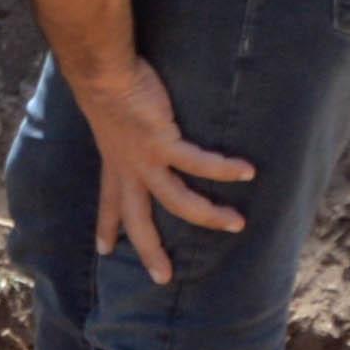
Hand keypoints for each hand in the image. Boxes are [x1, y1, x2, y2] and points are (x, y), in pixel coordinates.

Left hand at [69, 54, 251, 280]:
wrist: (103, 71)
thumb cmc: (108, 85)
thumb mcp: (112, 117)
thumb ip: (124, 129)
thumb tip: (136, 123)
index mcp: (114, 163)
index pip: (108, 202)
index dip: (107, 225)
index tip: (104, 249)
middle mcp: (128, 169)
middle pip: (138, 220)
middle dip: (149, 250)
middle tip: (162, 277)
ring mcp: (145, 160)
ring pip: (178, 202)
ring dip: (209, 216)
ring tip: (236, 224)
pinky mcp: (163, 143)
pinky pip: (199, 163)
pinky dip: (224, 168)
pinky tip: (247, 171)